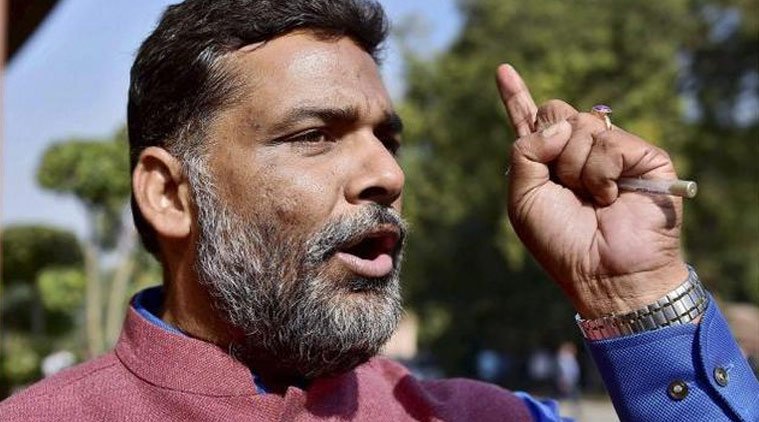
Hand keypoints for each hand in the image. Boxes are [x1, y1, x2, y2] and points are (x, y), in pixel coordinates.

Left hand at [495, 64, 688, 317]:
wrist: (602, 273)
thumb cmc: (560, 242)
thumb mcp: (522, 198)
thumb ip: (525, 151)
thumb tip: (562, 122)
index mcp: (546, 164)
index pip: (530, 123)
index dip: (515, 97)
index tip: (502, 71)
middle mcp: (578, 153)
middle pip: (555, 110)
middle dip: (549, 143)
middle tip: (562, 184)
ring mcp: (612, 153)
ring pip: (580, 124)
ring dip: (574, 168)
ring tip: (590, 200)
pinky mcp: (642, 156)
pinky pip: (608, 141)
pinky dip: (600, 173)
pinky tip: (611, 198)